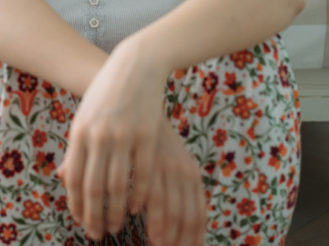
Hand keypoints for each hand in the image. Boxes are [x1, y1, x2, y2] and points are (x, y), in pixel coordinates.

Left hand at [56, 40, 167, 239]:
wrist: (134, 66)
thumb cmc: (106, 94)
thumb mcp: (85, 118)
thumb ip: (76, 149)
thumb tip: (66, 178)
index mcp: (79, 132)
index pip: (74, 178)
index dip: (77, 205)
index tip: (80, 223)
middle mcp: (98, 136)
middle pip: (93, 187)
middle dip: (94, 215)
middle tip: (96, 234)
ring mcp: (123, 136)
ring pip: (118, 185)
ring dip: (115, 211)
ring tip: (115, 226)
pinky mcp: (147, 135)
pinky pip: (143, 173)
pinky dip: (139, 195)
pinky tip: (137, 208)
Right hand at [141, 115, 206, 245]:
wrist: (136, 97)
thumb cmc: (152, 136)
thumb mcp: (170, 160)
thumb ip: (177, 191)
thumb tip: (183, 228)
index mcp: (192, 173)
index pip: (197, 216)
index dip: (192, 239)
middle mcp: (183, 169)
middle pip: (185, 218)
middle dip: (177, 242)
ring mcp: (165, 163)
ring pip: (166, 209)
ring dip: (158, 232)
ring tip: (152, 244)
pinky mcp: (146, 157)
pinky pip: (146, 190)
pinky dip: (141, 209)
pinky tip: (131, 216)